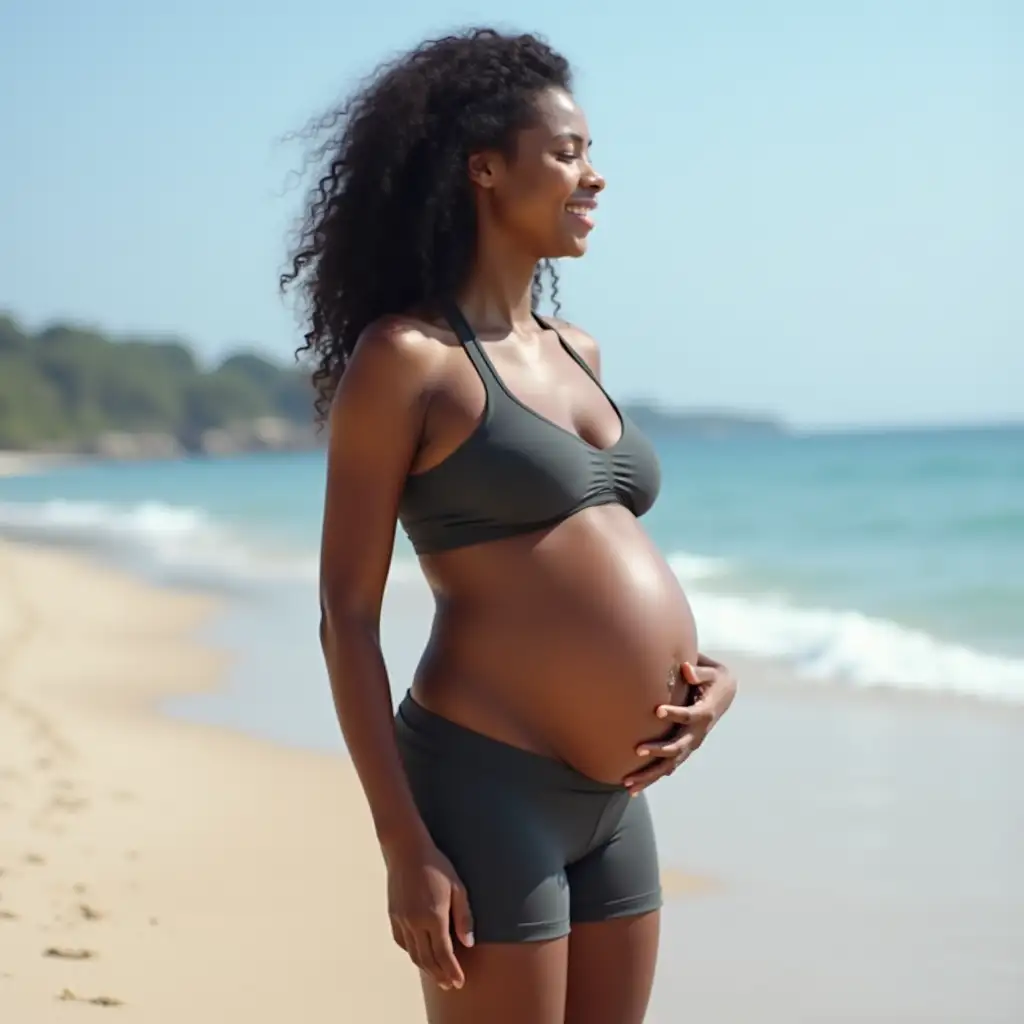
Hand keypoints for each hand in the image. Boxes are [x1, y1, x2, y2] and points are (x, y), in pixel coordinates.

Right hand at [384, 837, 474, 990]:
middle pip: (427, 959)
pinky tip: (420, 955)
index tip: (459, 982)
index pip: (444, 954)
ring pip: (414, 954)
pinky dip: (413, 953)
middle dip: (440, 975)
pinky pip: (403, 942)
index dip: (452, 970)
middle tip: (450, 985)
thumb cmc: (437, 865)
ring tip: (437, 976)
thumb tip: (468, 943)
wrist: (407, 850)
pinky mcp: (393, 915)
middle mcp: (415, 922)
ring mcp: (402, 920)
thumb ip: (463, 916)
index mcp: (433, 916)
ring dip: (426, 968)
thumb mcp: (457, 887)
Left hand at [623, 656, 737, 794]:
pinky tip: (632, 789)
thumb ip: (699, 671)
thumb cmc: (713, 679)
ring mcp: (690, 744)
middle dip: (659, 750)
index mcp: (705, 713)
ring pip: (670, 764)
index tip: (657, 710)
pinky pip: (666, 766)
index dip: (676, 714)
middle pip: (678, 747)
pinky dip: (651, 777)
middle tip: (638, 750)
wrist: (724, 693)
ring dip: (649, 774)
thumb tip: (686, 668)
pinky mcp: (683, 748)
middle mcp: (698, 733)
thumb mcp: (712, 671)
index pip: (689, 716)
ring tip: (627, 783)